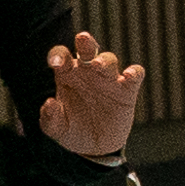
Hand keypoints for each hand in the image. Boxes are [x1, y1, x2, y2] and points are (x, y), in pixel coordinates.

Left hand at [41, 32, 144, 161]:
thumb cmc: (72, 131)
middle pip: (87, 50)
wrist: (95, 147)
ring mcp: (108, 80)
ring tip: (98, 65)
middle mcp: (88, 72)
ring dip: (104, 60)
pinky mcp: (127, 91)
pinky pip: (135, 75)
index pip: (61, 56)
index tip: (55, 63)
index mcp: (67, 74)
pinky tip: (129, 75)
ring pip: (109, 59)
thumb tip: (49, 103)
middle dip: (86, 42)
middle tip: (83, 38)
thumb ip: (50, 119)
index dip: (58, 55)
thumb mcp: (57, 129)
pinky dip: (134, 72)